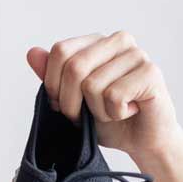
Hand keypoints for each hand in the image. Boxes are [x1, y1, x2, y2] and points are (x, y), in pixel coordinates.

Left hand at [26, 31, 180, 159]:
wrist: (140, 141)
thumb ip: (52, 77)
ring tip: (113, 111)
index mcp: (96, 42)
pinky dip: (115, 114)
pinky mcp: (150, 72)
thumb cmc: (107, 119)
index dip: (55, 85)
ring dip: (97, 111)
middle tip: (88, 115)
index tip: (66, 105)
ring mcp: (136, 54)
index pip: (60, 51)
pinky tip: (129, 111)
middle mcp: (118, 41)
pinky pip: (114, 96)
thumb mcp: (70, 100)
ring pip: (92, 85)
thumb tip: (32, 52)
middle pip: (74, 67)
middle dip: (71, 103)